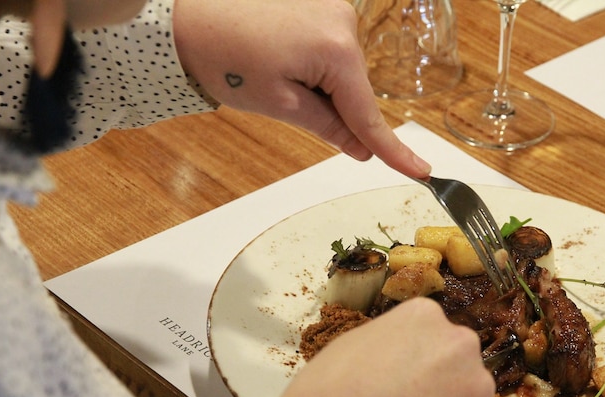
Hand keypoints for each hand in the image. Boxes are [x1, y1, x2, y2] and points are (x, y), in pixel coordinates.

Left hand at [173, 0, 430, 177]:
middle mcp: (344, 20)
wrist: (183, 14)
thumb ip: (328, 126)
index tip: (421, 172)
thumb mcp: (278, 103)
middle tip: (281, 100)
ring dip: (317, 83)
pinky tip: (276, 57)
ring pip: (340, 67)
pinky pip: (328, 45)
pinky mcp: (318, 0)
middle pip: (354, 87)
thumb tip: (361, 148)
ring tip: (267, 71)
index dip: (392, 149)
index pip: (368, 113)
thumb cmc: (223, 57)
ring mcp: (332, 5)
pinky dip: (312, 63)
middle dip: (331, 107)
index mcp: (337, 49)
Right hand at [279, 298, 494, 396]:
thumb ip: (390, 344)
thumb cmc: (332, 390)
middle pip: (456, 362)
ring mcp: (474, 385)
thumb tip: (397, 361)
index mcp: (425, 315)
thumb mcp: (355, 344)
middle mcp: (459, 342)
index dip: (414, 360)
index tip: (400, 378)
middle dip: (439, 381)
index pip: (431, 335)